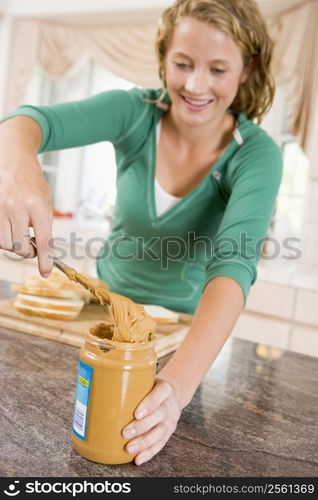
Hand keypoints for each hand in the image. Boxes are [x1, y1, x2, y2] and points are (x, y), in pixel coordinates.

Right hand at [0, 153, 53, 276]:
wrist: (12, 161)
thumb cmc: (32, 184)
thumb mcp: (46, 202)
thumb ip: (45, 225)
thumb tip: (42, 251)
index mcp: (37, 205)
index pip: (43, 241)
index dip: (45, 260)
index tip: (45, 272)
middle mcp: (17, 208)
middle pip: (20, 247)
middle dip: (28, 252)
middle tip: (32, 246)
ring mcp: (0, 208)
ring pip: (6, 244)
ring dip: (14, 244)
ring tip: (19, 233)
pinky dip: (4, 238)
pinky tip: (10, 228)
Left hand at [122, 376, 181, 464]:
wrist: (173, 395)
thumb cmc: (151, 388)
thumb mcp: (146, 380)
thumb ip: (129, 384)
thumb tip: (97, 388)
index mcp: (164, 389)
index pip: (159, 394)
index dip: (150, 404)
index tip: (136, 413)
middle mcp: (169, 405)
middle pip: (159, 415)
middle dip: (142, 426)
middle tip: (125, 432)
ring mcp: (170, 420)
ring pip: (160, 432)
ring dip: (144, 442)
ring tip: (129, 448)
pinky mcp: (168, 433)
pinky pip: (160, 444)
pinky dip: (149, 453)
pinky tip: (138, 458)